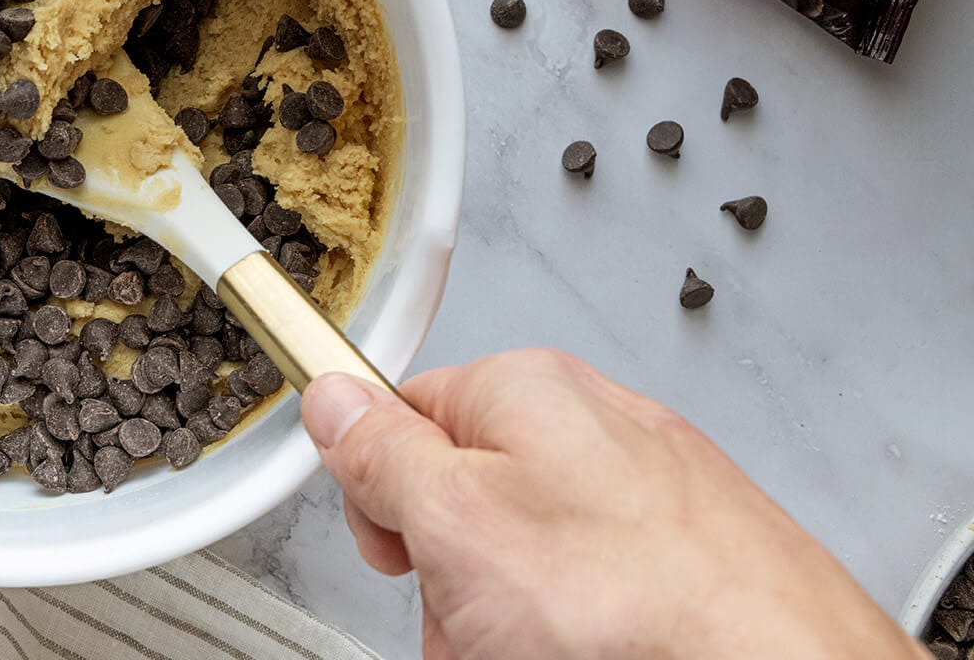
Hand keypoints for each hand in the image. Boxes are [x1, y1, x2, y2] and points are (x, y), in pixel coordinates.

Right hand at [302, 350, 921, 658]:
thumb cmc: (640, 608)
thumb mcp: (452, 521)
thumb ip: (378, 452)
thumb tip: (334, 400)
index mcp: (527, 390)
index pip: (405, 417)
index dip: (383, 495)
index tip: (395, 548)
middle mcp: (595, 430)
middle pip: (468, 504)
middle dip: (454, 582)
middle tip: (478, 621)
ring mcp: (649, 502)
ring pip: (529, 567)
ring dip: (510, 627)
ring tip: (539, 654)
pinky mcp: (689, 567)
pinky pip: (592, 605)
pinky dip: (574, 640)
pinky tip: (585, 657)